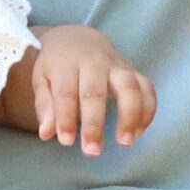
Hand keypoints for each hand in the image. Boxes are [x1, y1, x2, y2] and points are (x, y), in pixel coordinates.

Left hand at [23, 23, 155, 155]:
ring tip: (125, 142)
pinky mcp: (134, 70)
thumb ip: (45, 106)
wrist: (77, 38)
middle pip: (95, 92)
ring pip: (129, 87)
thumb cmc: (57, 66)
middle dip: (94, 123)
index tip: (67, 141)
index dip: (66, 118)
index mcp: (66, 64)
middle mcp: (94, 62)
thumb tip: (47, 133)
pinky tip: (138, 132)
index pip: (66, 92)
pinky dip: (147, 110)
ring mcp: (117, 65)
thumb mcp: (41, 79)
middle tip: (92, 151)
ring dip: (130, 116)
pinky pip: (147, 88)